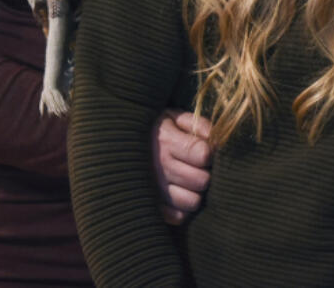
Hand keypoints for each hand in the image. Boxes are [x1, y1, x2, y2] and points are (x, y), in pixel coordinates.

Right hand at [151, 109, 213, 224]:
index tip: (204, 150)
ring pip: (192, 201)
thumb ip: (197, 124)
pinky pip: (178, 216)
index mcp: (167, 142)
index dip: (209, 153)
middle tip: (197, 167)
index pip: (202, 154)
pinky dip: (182, 208)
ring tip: (188, 181)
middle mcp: (160, 167)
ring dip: (195, 192)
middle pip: (201, 180)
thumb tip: (218, 139)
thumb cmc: (152, 129)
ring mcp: (154, 189)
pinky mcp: (151, 206)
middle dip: (205, 173)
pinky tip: (178, 194)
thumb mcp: (172, 117)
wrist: (115, 143)